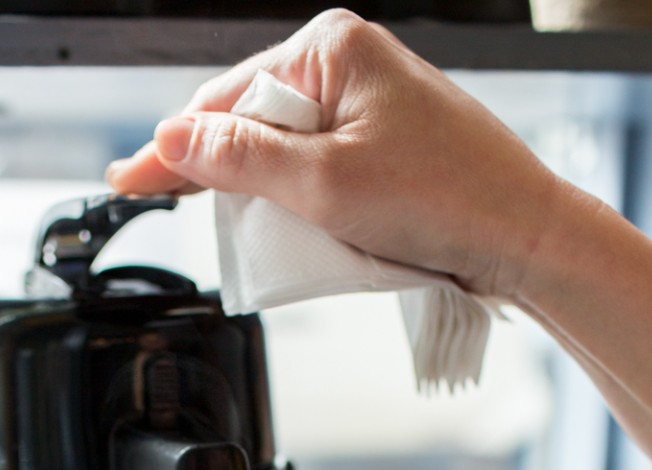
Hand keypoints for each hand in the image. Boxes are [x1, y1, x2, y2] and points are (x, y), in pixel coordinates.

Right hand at [106, 8, 558, 300]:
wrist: (523, 237)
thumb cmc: (443, 198)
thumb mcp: (322, 184)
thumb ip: (240, 160)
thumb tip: (173, 139)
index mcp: (331, 48)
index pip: (226, 100)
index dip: (175, 149)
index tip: (128, 181)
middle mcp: (348, 65)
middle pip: (250, 124)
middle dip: (225, 176)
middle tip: (199, 225)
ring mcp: (367, 105)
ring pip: (282, 154)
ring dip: (266, 199)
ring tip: (273, 238)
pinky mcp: (382, 145)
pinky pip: (316, 171)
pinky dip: (301, 205)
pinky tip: (304, 230)